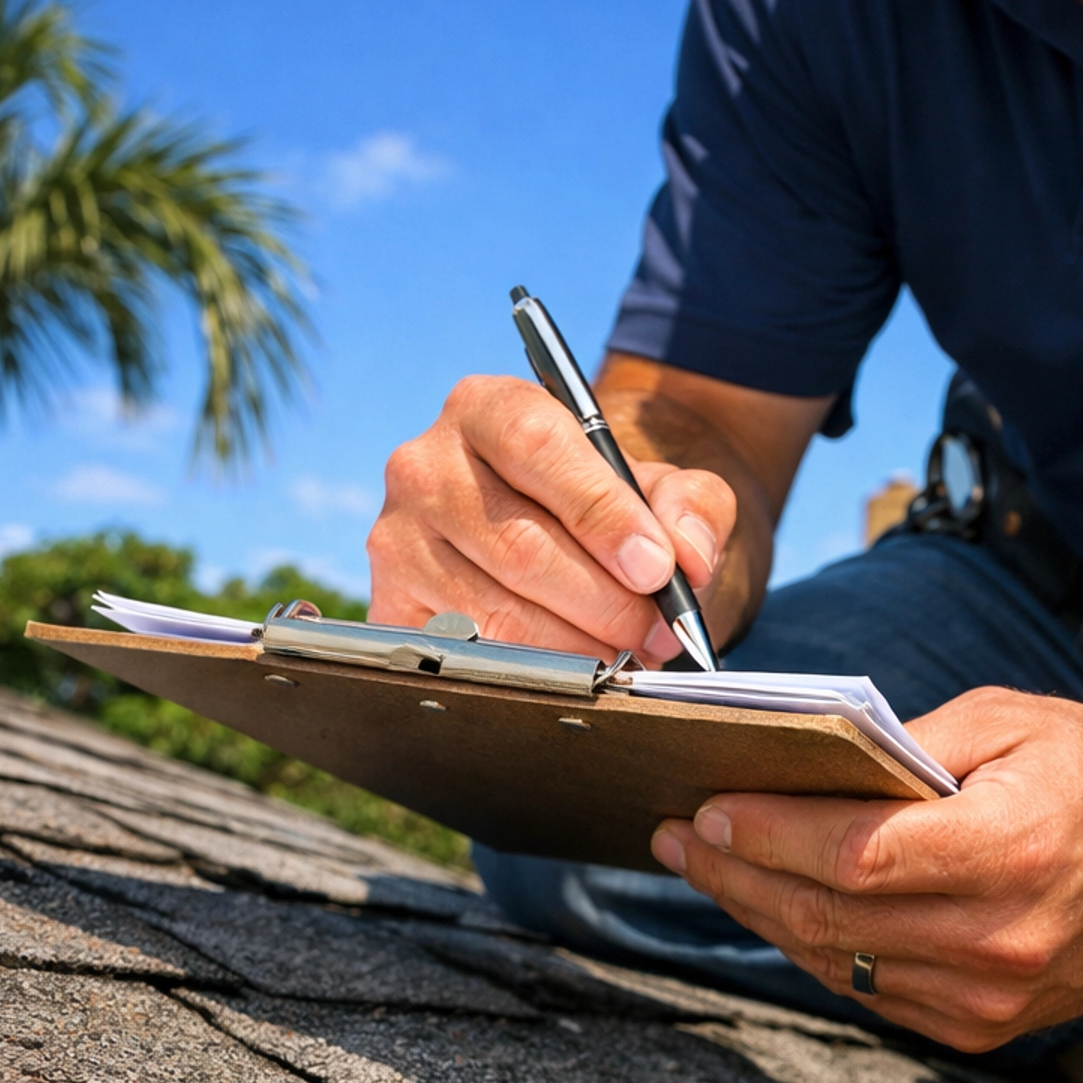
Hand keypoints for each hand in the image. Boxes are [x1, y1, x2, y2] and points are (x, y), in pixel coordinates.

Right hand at [367, 374, 733, 662]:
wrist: (552, 544)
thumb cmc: (604, 512)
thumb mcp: (659, 491)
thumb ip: (693, 505)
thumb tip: (687, 557)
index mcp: (488, 409)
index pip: (538, 448)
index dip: (602, 515)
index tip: (656, 569)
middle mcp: (425, 465)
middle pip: (521, 545)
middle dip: (604, 603)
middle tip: (657, 633)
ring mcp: (398, 538)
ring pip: (496, 609)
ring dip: (576, 647)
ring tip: (625, 655)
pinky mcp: (390, 606)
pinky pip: (468, 654)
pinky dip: (532, 674)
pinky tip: (573, 671)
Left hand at [651, 687, 1082, 1046]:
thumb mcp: (1007, 721)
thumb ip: (903, 749)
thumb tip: (801, 771)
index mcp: (1011, 851)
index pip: (854, 857)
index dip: (768, 837)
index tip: (707, 809)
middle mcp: (1001, 937)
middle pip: (830, 917)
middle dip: (738, 875)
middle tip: (680, 838)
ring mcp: (992, 995)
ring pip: (839, 962)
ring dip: (763, 915)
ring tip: (711, 868)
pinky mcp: (984, 1026)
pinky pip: (871, 992)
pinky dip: (818, 949)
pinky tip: (781, 907)